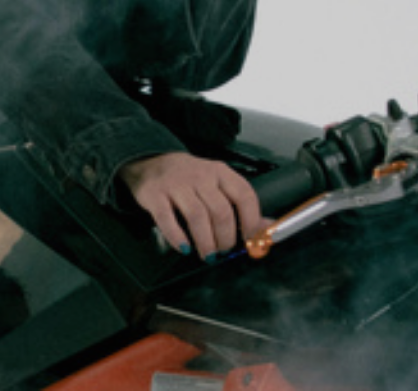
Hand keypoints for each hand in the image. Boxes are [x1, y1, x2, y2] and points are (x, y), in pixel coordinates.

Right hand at [119, 151, 262, 259]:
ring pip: (197, 216)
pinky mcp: (154, 194)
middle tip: (223, 250)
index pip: (244, 195)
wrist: (150, 161)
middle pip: (221, 211)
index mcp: (220, 172)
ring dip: (206, 242)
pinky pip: (167, 218)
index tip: (248, 238)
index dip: (250, 221)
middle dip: (225, 238)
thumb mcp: (217, 184)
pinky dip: (177, 237)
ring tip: (208, 254)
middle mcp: (199, 175)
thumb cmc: (188, 178)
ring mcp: (176, 184)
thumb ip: (241, 205)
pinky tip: (184, 247)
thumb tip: (267, 227)